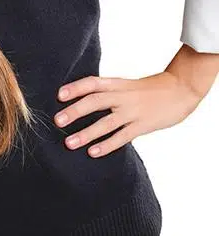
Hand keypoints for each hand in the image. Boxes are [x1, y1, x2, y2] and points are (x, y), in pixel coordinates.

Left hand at [53, 72, 200, 157]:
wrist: (178, 90)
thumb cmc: (147, 88)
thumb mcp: (125, 84)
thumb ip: (106, 91)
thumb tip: (79, 98)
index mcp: (116, 83)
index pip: (92, 83)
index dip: (75, 88)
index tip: (59, 95)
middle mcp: (122, 96)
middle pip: (95, 101)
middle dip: (75, 111)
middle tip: (57, 120)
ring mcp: (132, 111)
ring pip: (106, 123)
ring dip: (86, 133)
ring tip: (69, 142)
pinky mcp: (143, 126)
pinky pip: (122, 137)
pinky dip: (107, 145)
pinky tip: (93, 152)